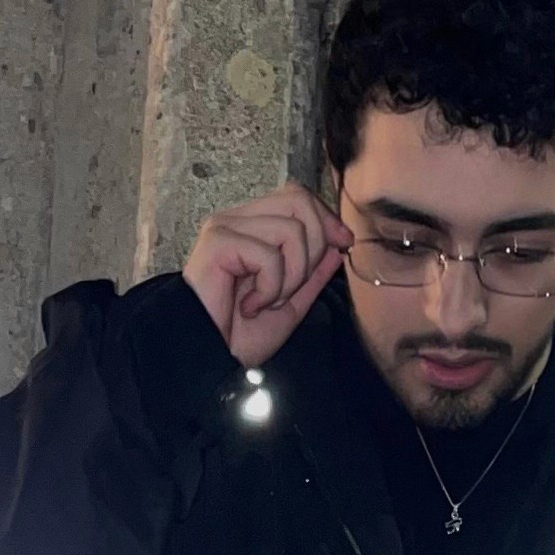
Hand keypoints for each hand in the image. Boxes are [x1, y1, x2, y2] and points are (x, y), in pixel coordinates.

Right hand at [182, 186, 350, 366]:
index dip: (326, 218)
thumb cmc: (241, 334)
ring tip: (266, 301)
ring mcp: (225, 227)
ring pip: (291, 229)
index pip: (297, 197)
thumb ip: (314, 271)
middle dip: (313, 248)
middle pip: (298, 201)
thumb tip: (338, 241)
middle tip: (292, 287)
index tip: (343, 244)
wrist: (211, 358)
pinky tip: (250, 306)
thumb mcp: (292, 301)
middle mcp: (237, 219)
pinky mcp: (218, 242)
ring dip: (290, 277)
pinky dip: (271, 287)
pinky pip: (269, 254)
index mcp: (253, 226)